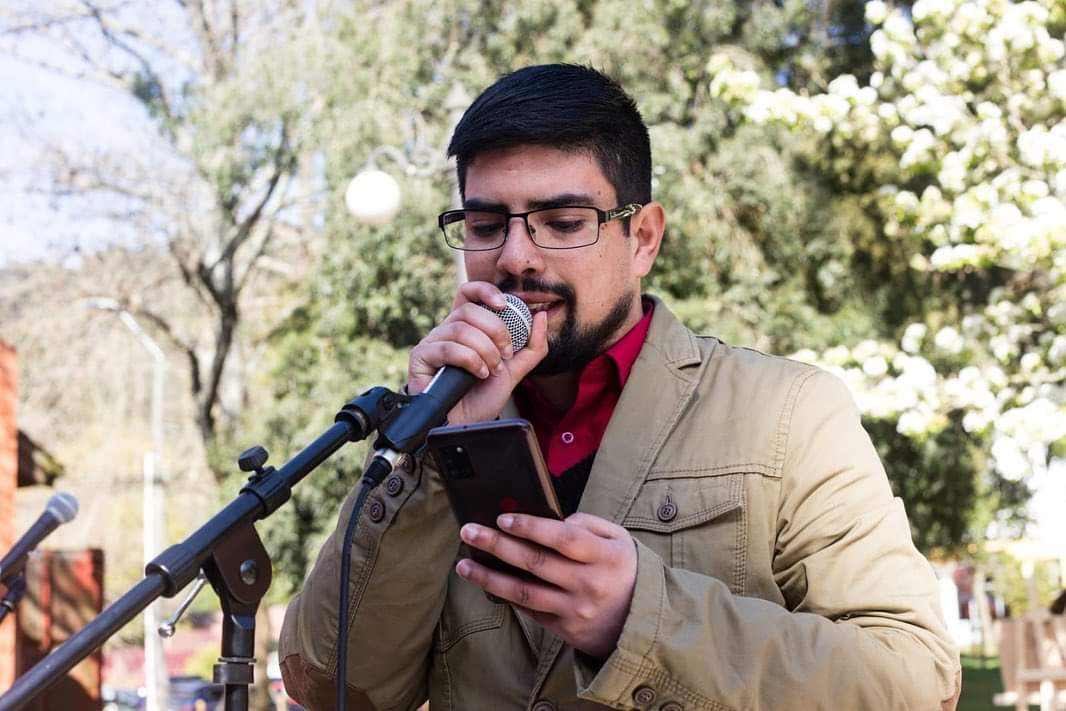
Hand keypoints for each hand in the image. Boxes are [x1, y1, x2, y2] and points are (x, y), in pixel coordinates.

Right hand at [407, 281, 547, 423]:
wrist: (465, 427)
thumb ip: (531, 347)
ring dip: (485, 351)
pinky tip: (478, 375)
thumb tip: (541, 316)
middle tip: (505, 354)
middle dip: (495, 330)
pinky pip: (447, 347)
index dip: (485, 291)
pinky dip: (470, 360)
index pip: (468, 293)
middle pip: (469, 310)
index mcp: (465, 328)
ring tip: (491, 370)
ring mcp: (431, 343)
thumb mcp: (514, 371)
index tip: (505, 305)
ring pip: (460, 329)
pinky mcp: (421, 358)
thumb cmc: (481, 400)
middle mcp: (446, 331)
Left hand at [456, 512, 637, 659]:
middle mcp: (588, 584)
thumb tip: (551, 521)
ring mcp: (575, 610)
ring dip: (489, 577)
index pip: (563, 538)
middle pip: (536, 563)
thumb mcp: (619, 539)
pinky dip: (505, 596)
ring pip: (524, 592)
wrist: (641, 622)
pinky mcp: (564, 630)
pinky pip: (529, 610)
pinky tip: (486, 583)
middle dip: (497, 545)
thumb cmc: (625, 570)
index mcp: (604, 556)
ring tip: (462, 565)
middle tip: (469, 531)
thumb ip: (587, 524)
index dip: (531, 527)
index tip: (502, 518)